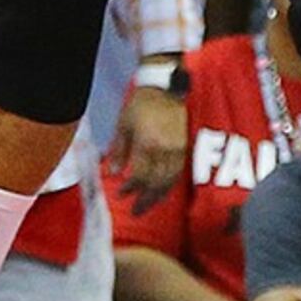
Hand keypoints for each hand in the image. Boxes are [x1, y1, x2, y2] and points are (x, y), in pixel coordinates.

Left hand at [113, 74, 185, 200]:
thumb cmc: (140, 105)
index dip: (131, 188)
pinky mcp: (185, 146)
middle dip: (146, 199)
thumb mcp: (123, 125)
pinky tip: (162, 190)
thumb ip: (119, 150)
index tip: (122, 194)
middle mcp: (165, 149)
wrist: (164, 89)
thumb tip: (114, 172)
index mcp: (147, 144)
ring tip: (149, 204)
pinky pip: (178, 172)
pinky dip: (169, 185)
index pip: (140, 175)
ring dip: (159, 195)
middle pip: (157, 182)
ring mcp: (177, 149)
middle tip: (137, 211)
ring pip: (170, 180)